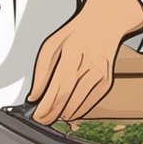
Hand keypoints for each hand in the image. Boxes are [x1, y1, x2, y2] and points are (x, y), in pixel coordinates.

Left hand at [27, 0, 142, 124]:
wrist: (104, 24)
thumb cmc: (76, 34)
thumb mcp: (52, 45)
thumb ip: (41, 71)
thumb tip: (35, 95)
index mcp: (72, 54)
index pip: (56, 88)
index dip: (46, 106)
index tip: (38, 115)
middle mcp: (88, 65)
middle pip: (67, 99)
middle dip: (53, 113)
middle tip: (44, 119)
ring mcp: (100, 74)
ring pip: (80, 104)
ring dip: (66, 114)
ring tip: (55, 115)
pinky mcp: (107, 81)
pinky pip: (92, 102)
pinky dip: (80, 110)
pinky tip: (71, 111)